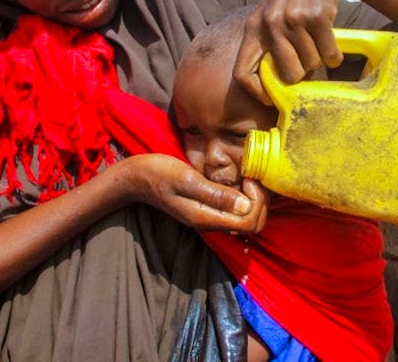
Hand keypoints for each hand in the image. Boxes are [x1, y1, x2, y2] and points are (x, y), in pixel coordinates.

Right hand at [120, 154, 268, 233]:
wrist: (137, 178)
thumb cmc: (158, 174)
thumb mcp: (187, 180)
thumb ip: (215, 194)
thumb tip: (245, 206)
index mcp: (206, 218)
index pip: (249, 224)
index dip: (257, 203)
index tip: (249, 179)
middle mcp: (211, 222)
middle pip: (251, 224)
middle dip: (260, 202)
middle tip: (252, 176)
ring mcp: (209, 217)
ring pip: (245, 217)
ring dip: (253, 199)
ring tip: (247, 175)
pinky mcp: (208, 208)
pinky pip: (235, 209)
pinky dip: (244, 196)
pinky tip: (238, 178)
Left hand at [234, 0, 348, 103]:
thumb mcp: (269, 15)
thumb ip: (268, 45)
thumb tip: (279, 87)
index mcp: (253, 28)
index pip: (242, 73)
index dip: (256, 93)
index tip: (271, 99)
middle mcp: (270, 24)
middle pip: (288, 75)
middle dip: (301, 74)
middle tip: (307, 61)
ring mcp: (293, 19)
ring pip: (311, 64)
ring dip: (319, 59)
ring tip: (318, 41)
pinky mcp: (317, 17)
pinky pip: (329, 54)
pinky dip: (334, 55)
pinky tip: (331, 41)